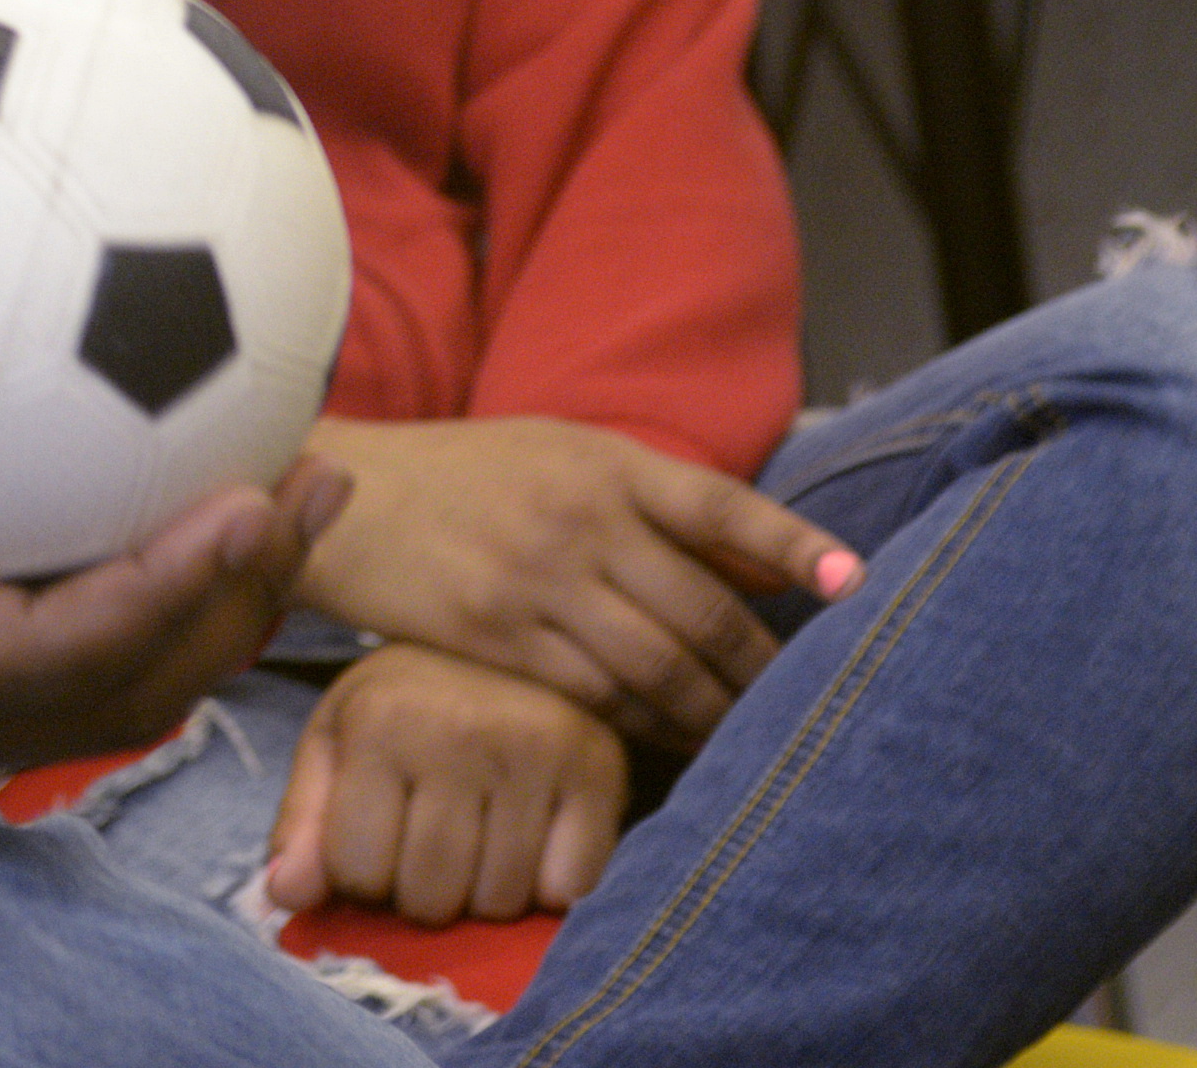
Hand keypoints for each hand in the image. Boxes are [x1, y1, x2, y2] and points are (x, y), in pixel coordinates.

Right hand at [0, 189, 338, 848]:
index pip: (44, 659)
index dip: (161, 592)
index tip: (247, 497)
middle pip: (119, 696)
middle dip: (235, 601)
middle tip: (315, 468)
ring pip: (97, 699)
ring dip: (200, 609)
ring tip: (282, 485)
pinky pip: (41, 670)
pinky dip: (120, 599)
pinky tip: (120, 480)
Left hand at [268, 644, 629, 925]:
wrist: (512, 639)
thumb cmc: (411, 700)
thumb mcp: (339, 740)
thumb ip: (304, 820)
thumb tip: (285, 896)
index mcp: (380, 720)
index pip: (359, 873)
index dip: (364, 877)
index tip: (379, 841)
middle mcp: (457, 731)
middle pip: (431, 898)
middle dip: (424, 894)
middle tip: (433, 847)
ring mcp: (535, 750)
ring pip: (500, 902)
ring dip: (486, 895)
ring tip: (481, 842)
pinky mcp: (599, 770)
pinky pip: (570, 890)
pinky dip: (550, 889)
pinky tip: (535, 844)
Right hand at [295, 416, 855, 747]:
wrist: (342, 495)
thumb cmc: (467, 473)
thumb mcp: (563, 455)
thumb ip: (660, 504)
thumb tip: (777, 566)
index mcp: (604, 462)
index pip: (720, 504)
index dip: (793, 547)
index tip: (853, 584)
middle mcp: (578, 519)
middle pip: (702, 612)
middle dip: (761, 671)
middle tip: (804, 709)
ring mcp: (535, 581)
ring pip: (657, 668)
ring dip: (713, 714)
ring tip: (746, 741)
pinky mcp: (493, 636)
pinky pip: (594, 696)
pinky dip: (645, 727)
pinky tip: (670, 741)